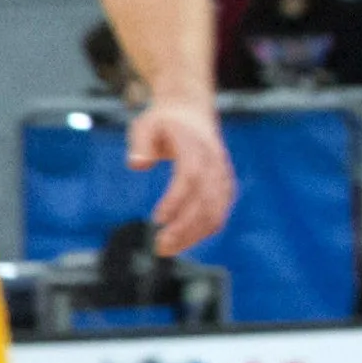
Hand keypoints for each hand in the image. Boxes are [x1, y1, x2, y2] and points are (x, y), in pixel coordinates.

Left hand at [127, 92, 235, 254]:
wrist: (191, 113)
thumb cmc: (162, 122)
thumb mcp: (145, 124)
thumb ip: (140, 143)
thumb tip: (137, 164)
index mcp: (195, 145)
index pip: (191, 175)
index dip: (177, 199)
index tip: (157, 219)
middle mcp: (214, 162)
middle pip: (205, 199)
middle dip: (184, 226)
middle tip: (159, 246)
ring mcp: (222, 175)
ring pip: (215, 211)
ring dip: (193, 234)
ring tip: (166, 249)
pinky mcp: (224, 187)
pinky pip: (219, 213)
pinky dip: (203, 231)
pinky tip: (182, 242)